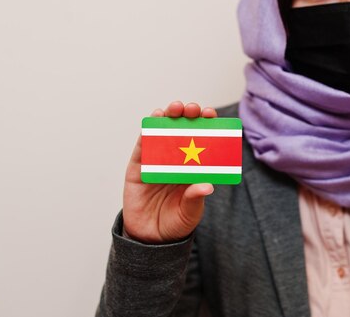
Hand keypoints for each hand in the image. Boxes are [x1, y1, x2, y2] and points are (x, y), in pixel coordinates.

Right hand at [122, 101, 216, 243]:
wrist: (150, 239)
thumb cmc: (175, 223)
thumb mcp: (190, 213)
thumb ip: (195, 199)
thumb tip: (207, 186)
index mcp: (193, 167)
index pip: (201, 140)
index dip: (206, 125)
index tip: (210, 115)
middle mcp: (175, 159)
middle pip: (182, 130)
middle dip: (188, 115)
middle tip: (193, 109)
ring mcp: (156, 161)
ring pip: (162, 132)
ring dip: (168, 116)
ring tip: (175, 108)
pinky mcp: (138, 166)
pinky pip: (143, 145)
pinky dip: (147, 131)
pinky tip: (154, 119)